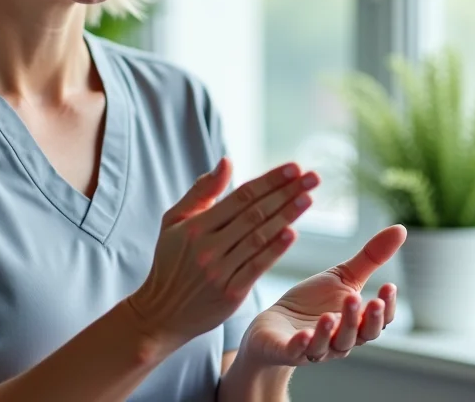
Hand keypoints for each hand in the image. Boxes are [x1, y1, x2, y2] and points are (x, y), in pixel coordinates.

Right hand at [126, 158, 318, 348]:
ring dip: (287, 216)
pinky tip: (293, 233)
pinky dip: (276, 250)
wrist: (161, 313)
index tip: (294, 167)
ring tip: (308, 198)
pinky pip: (257, 267)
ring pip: (259, 238)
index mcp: (195, 226)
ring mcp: (219, 271)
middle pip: (254, 214)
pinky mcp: (230, 293)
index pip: (241, 196)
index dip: (270, 181)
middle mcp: (208, 247)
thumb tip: (227, 161)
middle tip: (312, 177)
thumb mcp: (174, 222)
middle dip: (286, 192)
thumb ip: (202, 191)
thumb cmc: (170, 262)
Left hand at [239, 225, 406, 366]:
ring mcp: (313, 348)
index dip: (385, 308)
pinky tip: (303, 335)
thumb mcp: (343, 277)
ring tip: (330, 315)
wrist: (274, 323)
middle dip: (362, 320)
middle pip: (356, 336)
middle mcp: (338, 341)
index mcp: (355, 323)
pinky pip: (296, 352)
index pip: (378, 322)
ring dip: (330, 332)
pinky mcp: (286, 351)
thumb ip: (372, 258)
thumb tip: (402, 229)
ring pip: (327, 346)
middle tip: (366, 301)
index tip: (389, 286)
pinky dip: (301, 345)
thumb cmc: (313, 302)